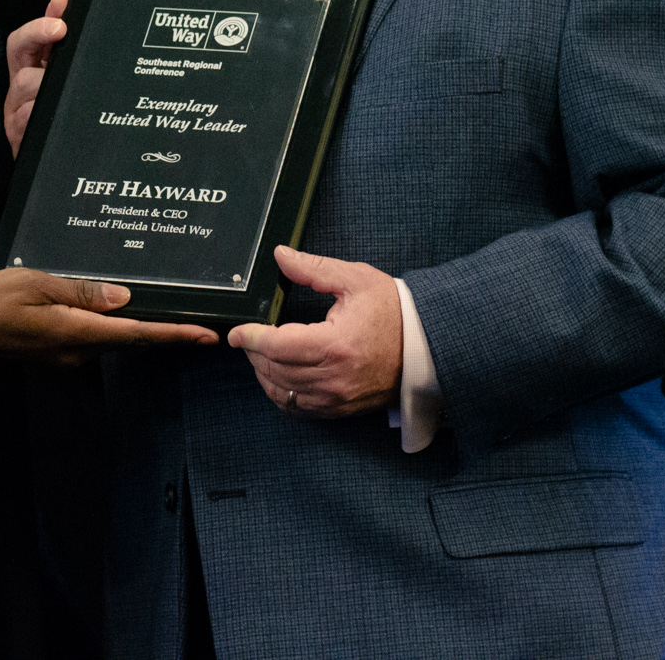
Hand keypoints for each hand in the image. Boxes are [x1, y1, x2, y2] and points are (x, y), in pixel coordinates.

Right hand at [0, 267, 217, 365]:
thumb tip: (124, 298)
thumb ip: (83, 291)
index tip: (205, 336)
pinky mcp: (55, 351)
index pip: (137, 334)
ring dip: (139, 328)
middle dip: (165, 331)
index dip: (174, 334)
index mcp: (75, 333)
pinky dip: (113, 326)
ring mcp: (65, 355)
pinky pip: (93, 338)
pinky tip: (117, 310)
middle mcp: (76, 351)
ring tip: (165, 311)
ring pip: (113, 339)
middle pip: (131, 340)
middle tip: (197, 321)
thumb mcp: (37, 284)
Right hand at [4, 0, 68, 157]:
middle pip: (19, 63)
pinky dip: (39, 116)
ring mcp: (16, 115)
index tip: (60, 24)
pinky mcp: (19, 139)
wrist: (56, 166)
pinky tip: (57, 119)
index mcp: (28, 72)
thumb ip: (58, 36)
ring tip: (65, 95)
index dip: (37, 29)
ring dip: (45, 89)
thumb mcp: (59, 72)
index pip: (20, 42)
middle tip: (62, 42)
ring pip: (25, 90)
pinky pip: (25, 121)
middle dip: (41, 51)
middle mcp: (18, 92)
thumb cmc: (56, 114)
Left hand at [227, 245, 402, 417]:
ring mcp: (337, 398)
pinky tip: (278, 376)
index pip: (277, 345)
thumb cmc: (395, 312)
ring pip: (283, 392)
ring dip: (264, 374)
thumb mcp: (356, 280)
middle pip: (275, 370)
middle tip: (247, 337)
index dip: (250, 338)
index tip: (237, 331)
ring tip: (260, 354)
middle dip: (254, 353)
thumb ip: (314, 269)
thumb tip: (281, 256)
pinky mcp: (341, 409)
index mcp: (336, 344)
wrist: (427, 347)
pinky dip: (281, 393)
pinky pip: (299, 408)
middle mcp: (334, 377)